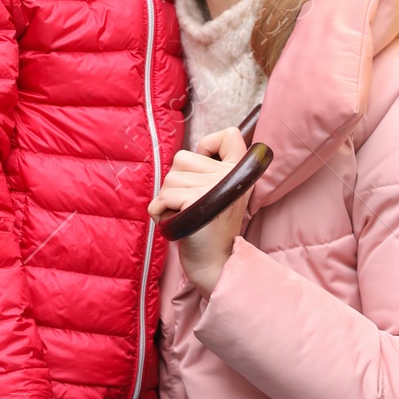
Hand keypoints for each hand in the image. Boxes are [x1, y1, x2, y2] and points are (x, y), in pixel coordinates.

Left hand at [149, 128, 248, 295]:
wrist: (214, 263)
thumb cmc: (209, 228)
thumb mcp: (219, 192)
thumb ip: (210, 169)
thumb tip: (197, 148)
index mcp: (239, 172)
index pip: (230, 135)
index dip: (209, 144)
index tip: (205, 170)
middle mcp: (231, 176)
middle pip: (182, 158)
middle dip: (175, 183)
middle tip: (190, 206)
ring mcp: (215, 189)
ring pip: (169, 178)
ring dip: (166, 200)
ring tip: (184, 216)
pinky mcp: (197, 204)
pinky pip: (163, 197)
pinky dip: (159, 212)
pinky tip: (174, 223)